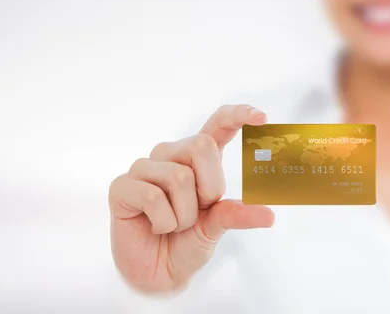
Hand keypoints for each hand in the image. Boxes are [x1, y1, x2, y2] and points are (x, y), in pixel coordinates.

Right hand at [109, 105, 274, 293]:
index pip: (216, 125)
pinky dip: (163, 222)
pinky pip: (152, 196)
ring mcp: (144, 169)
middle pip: (201, 146)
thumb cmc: (186, 243)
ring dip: (184, 215)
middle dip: (209, 188)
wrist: (159, 274)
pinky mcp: (122, 186)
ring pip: (179, 177)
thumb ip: (234, 214)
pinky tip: (154, 226)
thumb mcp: (216, 228)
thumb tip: (267, 215)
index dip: (237, 115)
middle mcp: (169, 156)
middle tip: (198, 211)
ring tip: (172, 225)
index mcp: (196, 159)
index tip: (261, 118)